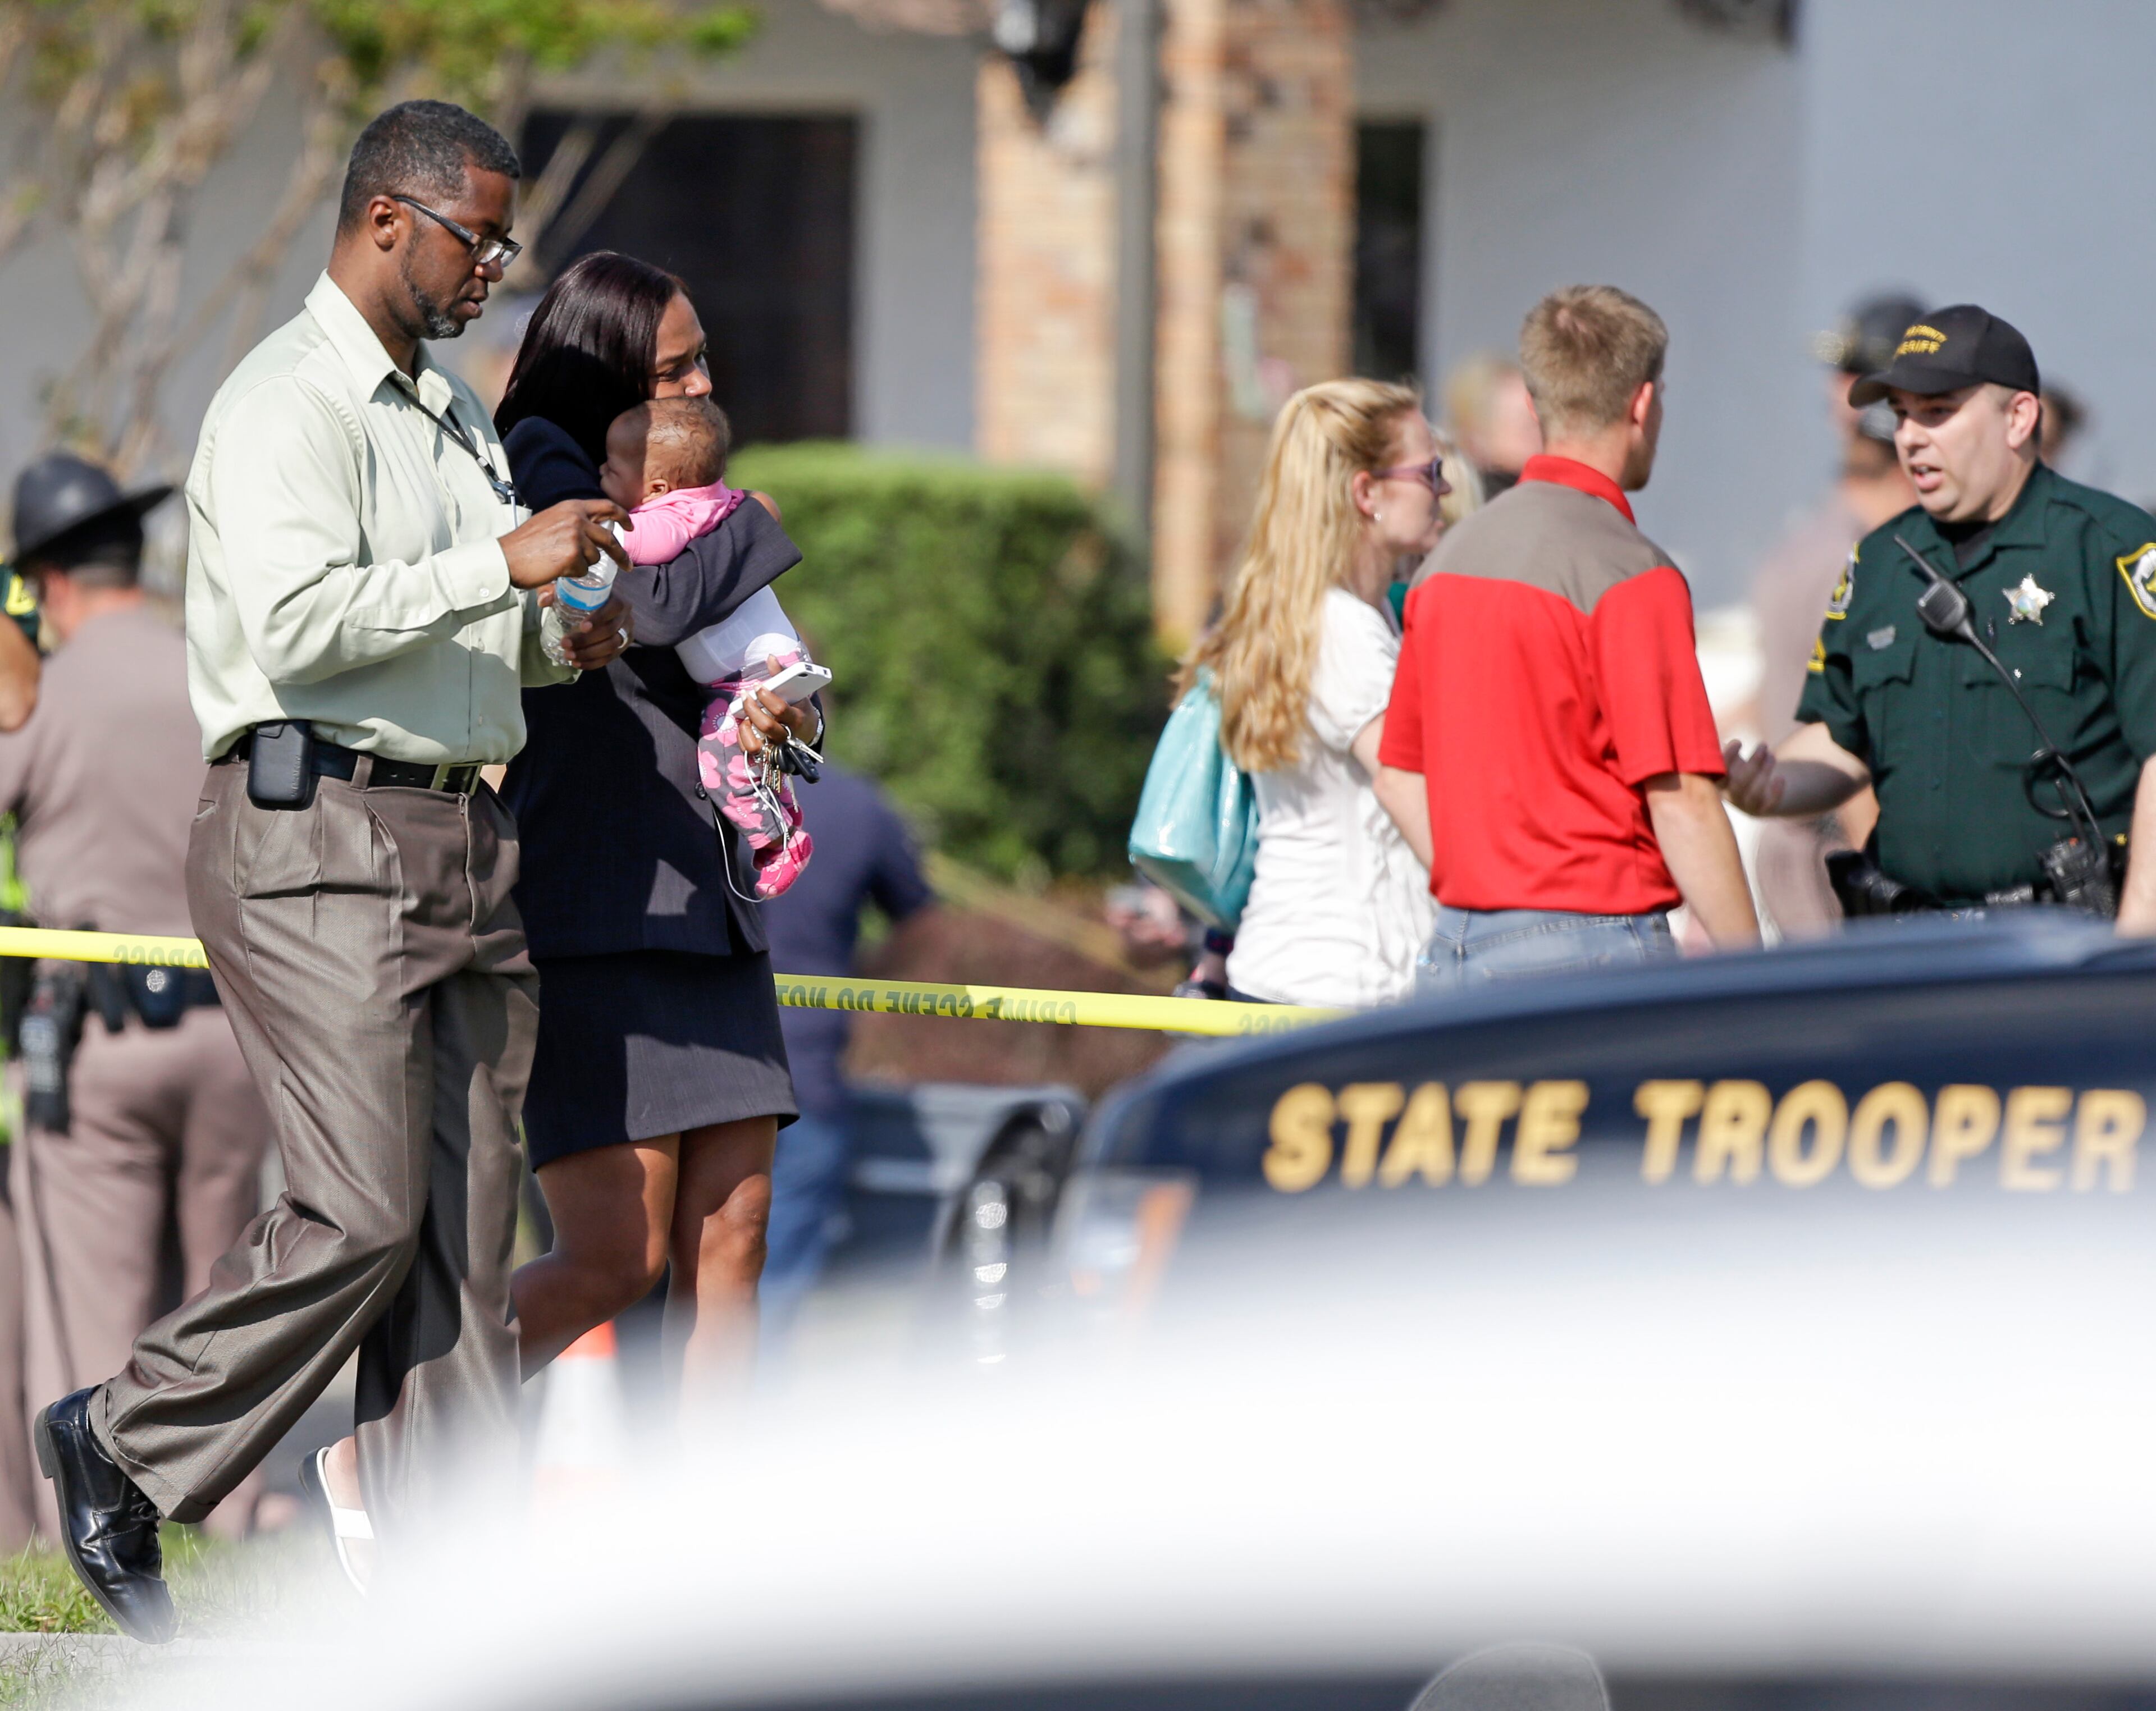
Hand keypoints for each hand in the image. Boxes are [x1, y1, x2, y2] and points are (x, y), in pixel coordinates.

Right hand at [501, 499, 628, 589]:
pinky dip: (572, 574)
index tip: (630, 526)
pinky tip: (556, 568)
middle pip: (609, 538)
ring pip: (594, 557)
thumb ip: (572, 523)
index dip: (622, 516)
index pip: (606, 506)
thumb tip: (592, 535)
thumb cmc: (526, 542)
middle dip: (620, 554)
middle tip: (627, 565)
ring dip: (582, 564)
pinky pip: (583, 570)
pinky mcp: (573, 556)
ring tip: (560, 562)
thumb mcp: (551, 521)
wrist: (507, 556)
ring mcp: (576, 537)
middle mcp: (577, 518)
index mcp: (572, 507)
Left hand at [559, 593, 633, 670]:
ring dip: (589, 654)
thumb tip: (543, 601)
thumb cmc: (583, 596)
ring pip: (611, 647)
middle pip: (610, 631)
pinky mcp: (622, 646)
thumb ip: (553, 590)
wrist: (600, 606)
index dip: (599, 618)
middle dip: (586, 641)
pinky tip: (578, 663)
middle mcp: (625, 616)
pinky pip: (610, 658)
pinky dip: (593, 663)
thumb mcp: (568, 590)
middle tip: (565, 644)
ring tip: (569, 655)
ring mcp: (626, 633)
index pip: (614, 607)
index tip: (582, 627)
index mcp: (617, 599)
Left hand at [736, 654, 819, 760]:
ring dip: (746, 727)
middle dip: (752, 708)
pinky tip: (744, 725)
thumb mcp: (798, 693)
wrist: (807, 733)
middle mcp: (787, 736)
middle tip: (745, 696)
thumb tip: (770, 657)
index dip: (767, 697)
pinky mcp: (766, 755)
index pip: (781, 709)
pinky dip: (742, 737)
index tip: (758, 686)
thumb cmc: (799, 709)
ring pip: (756, 744)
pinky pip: (749, 750)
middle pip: (766, 725)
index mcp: (798, 719)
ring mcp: (776, 747)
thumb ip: (783, 675)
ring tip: (744, 714)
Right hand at [1721, 737, 1786, 817]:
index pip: (1719, 773)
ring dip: (1765, 771)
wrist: (1752, 794)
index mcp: (1717, 783)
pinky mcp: (1760, 810)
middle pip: (1740, 783)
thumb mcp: (1728, 760)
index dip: (1728, 758)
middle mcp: (1729, 796)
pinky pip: (1769, 805)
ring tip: (1771, 755)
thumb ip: (1720, 749)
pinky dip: (1776, 792)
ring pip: (1755, 792)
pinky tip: (1780, 778)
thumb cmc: (1737, 770)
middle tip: (1764, 744)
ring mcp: (1744, 805)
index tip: (1739, 741)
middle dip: (1754, 762)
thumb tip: (1708, 729)